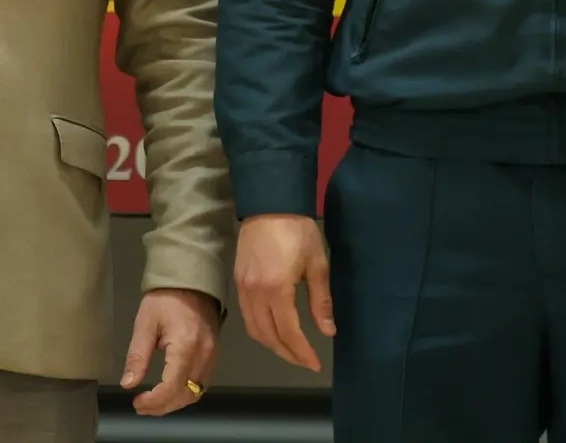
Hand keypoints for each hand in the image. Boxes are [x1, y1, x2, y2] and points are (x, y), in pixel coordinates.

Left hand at [120, 287, 220, 415]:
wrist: (192, 281)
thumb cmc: (166, 299)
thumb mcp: (145, 324)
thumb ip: (137, 356)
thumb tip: (128, 384)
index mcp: (186, 346)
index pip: (172, 387)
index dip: (154, 401)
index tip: (137, 403)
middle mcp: (204, 355)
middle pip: (185, 395)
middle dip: (162, 407)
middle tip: (141, 406)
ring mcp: (213, 356)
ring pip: (196, 393)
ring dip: (174, 403)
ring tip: (153, 403)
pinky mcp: (215, 355)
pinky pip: (202, 384)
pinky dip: (185, 393)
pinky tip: (170, 392)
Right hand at [234, 213, 333, 371]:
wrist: (268, 202)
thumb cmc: (297, 229)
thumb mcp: (317, 263)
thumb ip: (321, 300)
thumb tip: (327, 331)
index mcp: (276, 289)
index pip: (288, 332)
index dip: (302, 352)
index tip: (315, 364)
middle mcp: (254, 293)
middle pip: (267, 336)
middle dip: (287, 354)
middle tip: (305, 361)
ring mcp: (242, 288)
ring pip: (253, 329)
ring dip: (272, 345)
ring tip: (291, 350)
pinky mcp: (238, 281)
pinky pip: (247, 316)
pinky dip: (260, 330)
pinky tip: (274, 330)